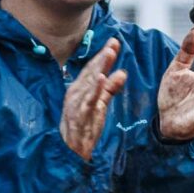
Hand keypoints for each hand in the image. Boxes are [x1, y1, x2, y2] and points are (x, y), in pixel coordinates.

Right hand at [62, 38, 126, 160]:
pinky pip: (88, 100)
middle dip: (103, 56)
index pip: (93, 68)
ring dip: (99, 67)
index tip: (114, 42)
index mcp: (80, 88)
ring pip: (90, 82)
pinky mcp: (80, 114)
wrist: (71, 150)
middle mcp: (76, 92)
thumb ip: (110, 89)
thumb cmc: (84, 126)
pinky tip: (101, 78)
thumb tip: (122, 73)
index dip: (103, 55)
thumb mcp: (100, 104)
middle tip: (114, 42)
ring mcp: (77, 103)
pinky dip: (95, 88)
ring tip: (109, 53)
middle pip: (91, 71)